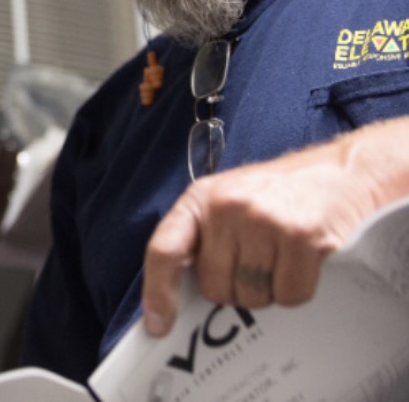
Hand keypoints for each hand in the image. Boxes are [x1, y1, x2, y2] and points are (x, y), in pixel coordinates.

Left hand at [140, 133, 386, 335]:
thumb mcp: (228, 201)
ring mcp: (261, 219)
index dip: (157, 293)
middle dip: (236, 290)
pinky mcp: (300, 235)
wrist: (340, 171)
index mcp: (199, 199)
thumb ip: (204, 238)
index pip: (164, 250)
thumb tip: (180, 297)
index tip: (158, 326)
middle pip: (215, 287)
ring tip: (280, 258)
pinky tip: (302, 262)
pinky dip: (297, 290)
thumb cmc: (278, 193)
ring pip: (252, 296)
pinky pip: (289, 294)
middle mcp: (225, 206)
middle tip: (257, 266)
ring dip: (268, 291)